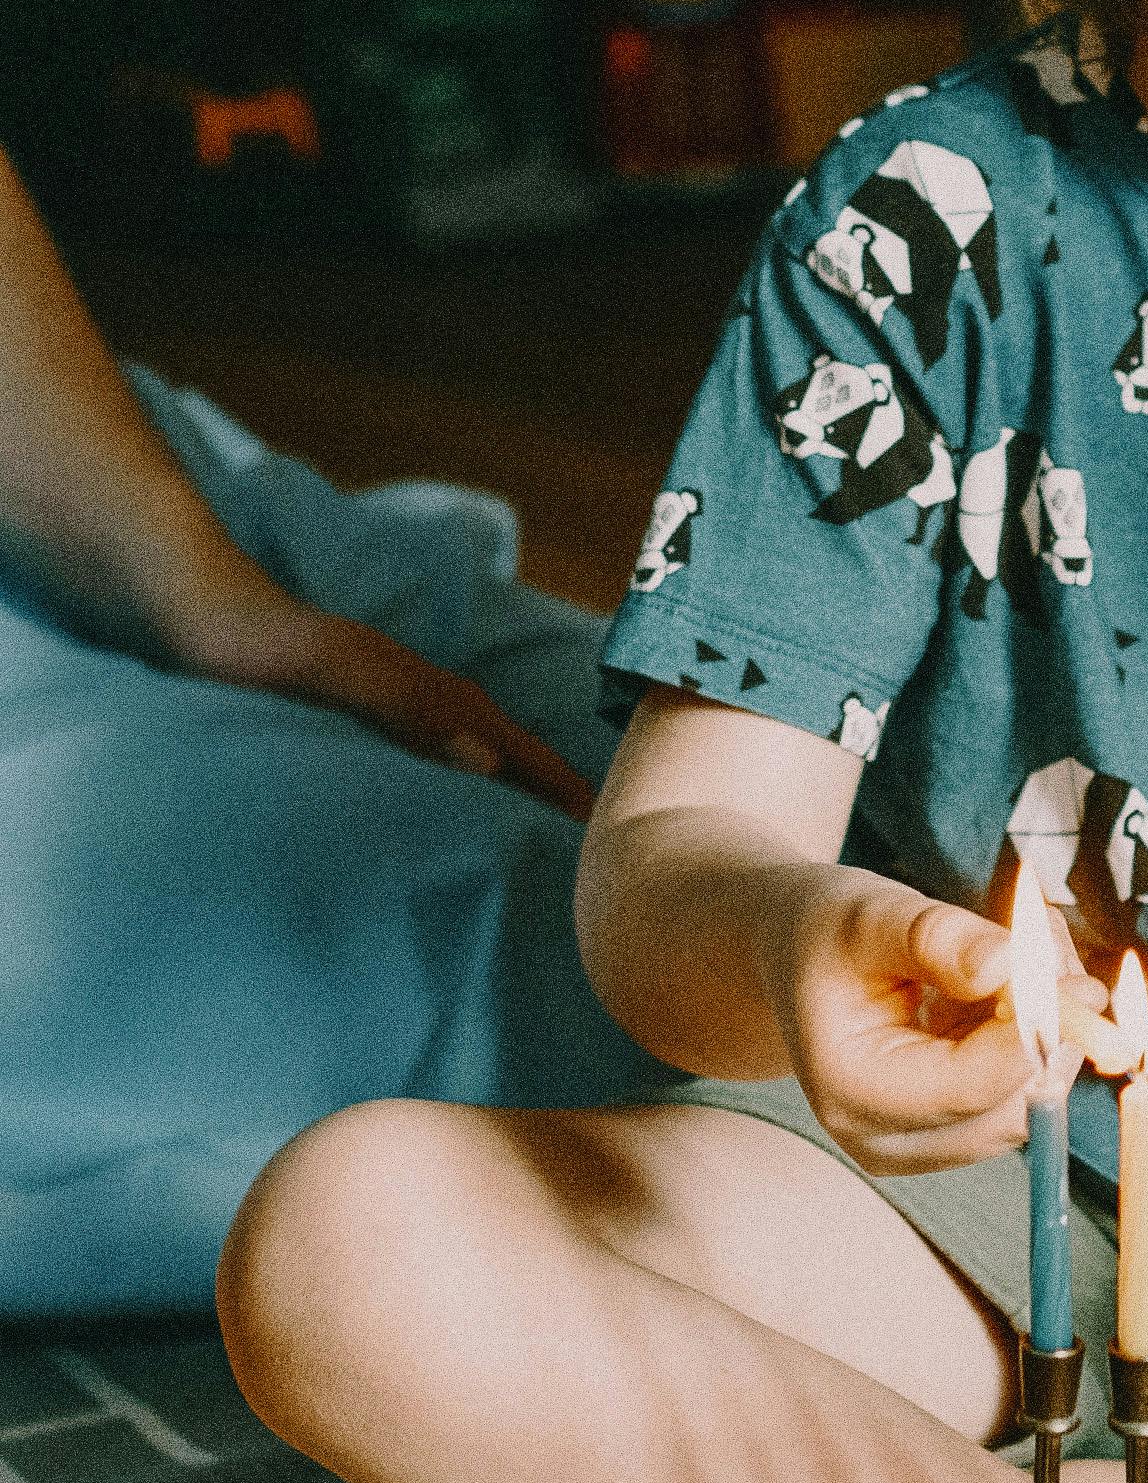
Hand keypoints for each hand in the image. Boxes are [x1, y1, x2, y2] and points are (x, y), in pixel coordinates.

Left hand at [187, 593, 598, 821]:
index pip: (525, 755)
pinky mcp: (366, 730)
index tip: (613, 842)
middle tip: (598, 866)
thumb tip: (487, 761)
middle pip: (514, 761)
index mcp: (438, 698)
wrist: (199, 616)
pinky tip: (457, 829)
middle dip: (558, 806)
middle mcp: (430, 707)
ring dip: (517, 806)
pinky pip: (438, 774)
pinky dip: (468, 802)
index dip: (567, 795)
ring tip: (544, 857)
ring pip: (481, 768)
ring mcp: (400, 717)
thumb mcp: (338, 670)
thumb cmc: (264, 646)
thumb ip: (407, 705)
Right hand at [759, 876, 1120, 1175]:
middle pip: (1013, 1107)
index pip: (970, 1088)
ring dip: (1052, 1025)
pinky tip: (1009, 980)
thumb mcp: (869, 913)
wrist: (800, 961)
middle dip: (1051, 1026)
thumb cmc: (826, 934)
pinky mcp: (954, 1134)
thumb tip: (1006, 967)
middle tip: (1050, 942)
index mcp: (850, 1090)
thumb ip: (935, 937)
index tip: (1076, 982)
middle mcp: (884, 1139)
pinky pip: (1026, 1092)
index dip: (1034, 1037)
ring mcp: (922, 1146)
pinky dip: (1039, 1034)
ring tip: (1021, 948)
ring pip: (1033, 1100)